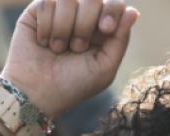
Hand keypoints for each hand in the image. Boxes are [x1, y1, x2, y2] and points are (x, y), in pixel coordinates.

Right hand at [1, 0, 138, 119]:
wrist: (36, 92)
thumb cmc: (72, 84)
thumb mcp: (104, 67)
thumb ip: (120, 39)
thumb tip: (133, 11)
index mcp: (102, 29)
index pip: (115, 4)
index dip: (112, 10)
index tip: (105, 28)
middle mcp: (83, 16)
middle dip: (86, 24)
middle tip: (77, 48)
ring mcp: (60, 11)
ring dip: (64, 28)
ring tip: (58, 48)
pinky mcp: (38, 10)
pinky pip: (48, 2)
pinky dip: (47, 26)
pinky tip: (44, 42)